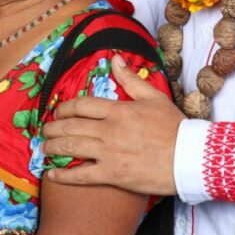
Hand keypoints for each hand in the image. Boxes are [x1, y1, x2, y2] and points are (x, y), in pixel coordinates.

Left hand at [42, 54, 182, 196]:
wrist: (190, 158)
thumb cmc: (174, 128)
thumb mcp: (154, 97)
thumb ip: (130, 79)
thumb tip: (115, 59)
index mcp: (118, 110)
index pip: (81, 105)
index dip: (64, 108)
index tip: (57, 112)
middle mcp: (109, 130)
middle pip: (70, 126)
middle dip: (52, 128)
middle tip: (45, 131)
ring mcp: (109, 153)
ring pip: (71, 147)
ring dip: (52, 147)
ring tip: (44, 148)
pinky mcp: (113, 175)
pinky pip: (81, 175)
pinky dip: (63, 175)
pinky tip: (51, 174)